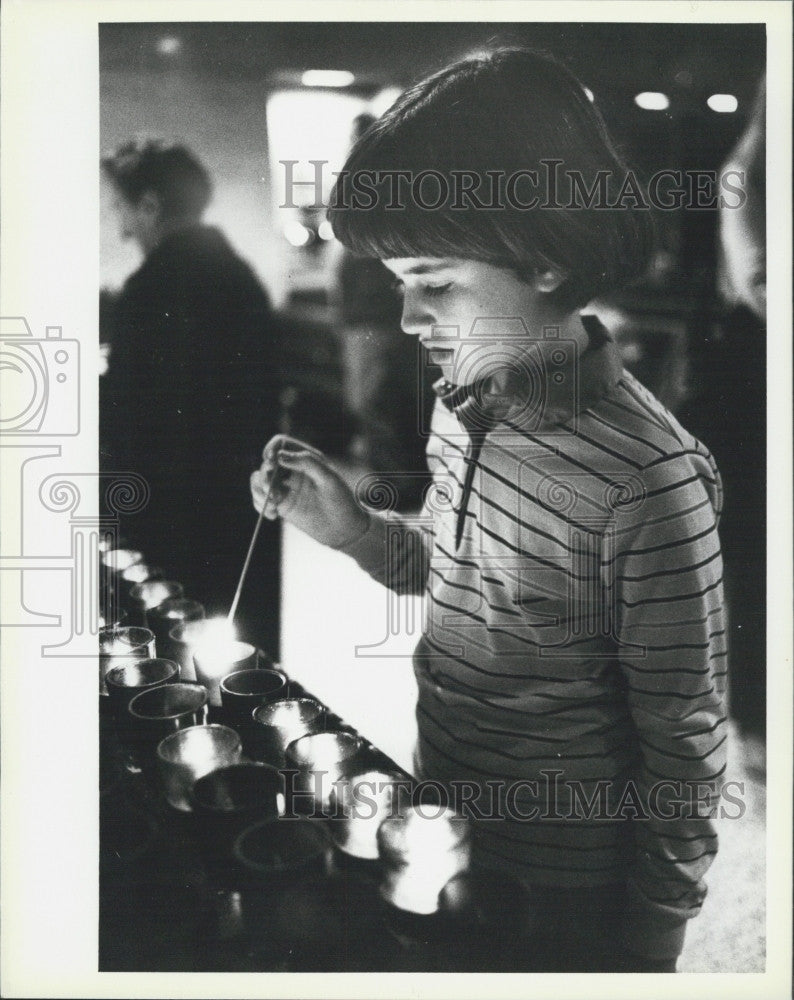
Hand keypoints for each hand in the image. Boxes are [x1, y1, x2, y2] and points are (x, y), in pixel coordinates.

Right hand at [250, 435, 369, 549]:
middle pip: (267, 463)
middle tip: (272, 491)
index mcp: (307, 459)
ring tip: (272, 505)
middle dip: (265, 475)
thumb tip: (280, 455)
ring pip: (260, 480)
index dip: (272, 448)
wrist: (345, 530)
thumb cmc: (342, 502)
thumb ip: (307, 463)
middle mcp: (294, 470)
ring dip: (259, 490)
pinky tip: (272, 515)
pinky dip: (259, 504)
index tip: (270, 460)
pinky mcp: (281, 504)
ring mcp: (286, 487)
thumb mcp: (329, 479)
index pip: (281, 444)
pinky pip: (261, 498)